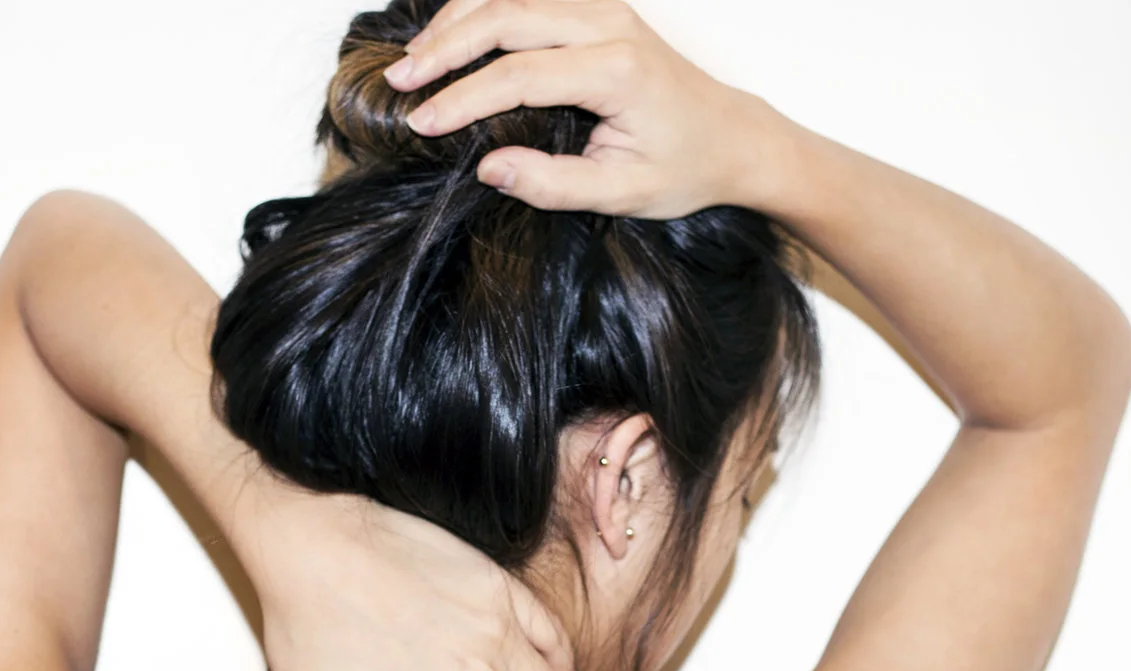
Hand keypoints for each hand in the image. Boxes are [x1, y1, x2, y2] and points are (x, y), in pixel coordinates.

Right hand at [387, 0, 791, 218]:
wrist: (731, 136)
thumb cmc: (684, 168)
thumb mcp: (622, 193)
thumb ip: (554, 185)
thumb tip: (488, 169)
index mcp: (616, 71)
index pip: (518, 75)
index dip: (461, 99)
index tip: (420, 123)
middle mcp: (610, 26)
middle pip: (506, 18)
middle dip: (445, 46)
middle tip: (399, 80)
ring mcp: (604, 9)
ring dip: (457, 21)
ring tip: (415, 59)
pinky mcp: (597, 9)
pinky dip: (483, 12)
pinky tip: (451, 37)